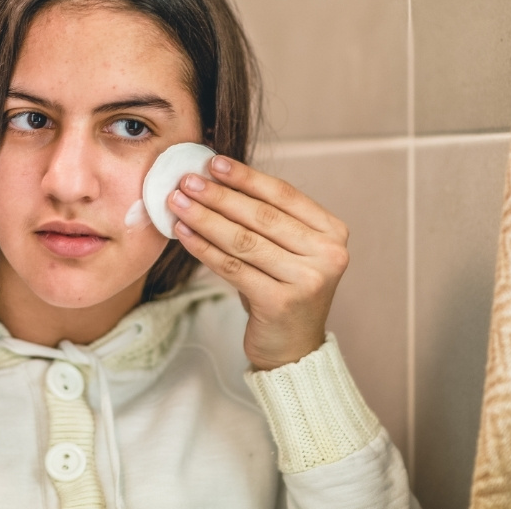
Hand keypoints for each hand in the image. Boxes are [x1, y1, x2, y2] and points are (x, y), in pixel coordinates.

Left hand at [168, 155, 349, 369]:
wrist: (292, 347)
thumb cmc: (283, 288)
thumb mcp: (286, 249)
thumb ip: (266, 217)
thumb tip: (216, 176)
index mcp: (332, 232)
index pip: (284, 195)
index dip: (246, 177)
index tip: (213, 163)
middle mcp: (328, 254)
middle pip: (262, 216)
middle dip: (219, 195)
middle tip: (187, 181)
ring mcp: (307, 280)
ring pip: (244, 240)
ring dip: (205, 218)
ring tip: (178, 203)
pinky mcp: (281, 303)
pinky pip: (233, 267)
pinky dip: (204, 248)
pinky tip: (184, 234)